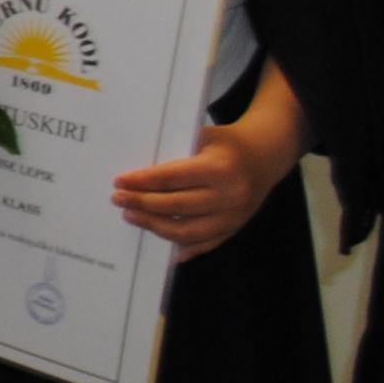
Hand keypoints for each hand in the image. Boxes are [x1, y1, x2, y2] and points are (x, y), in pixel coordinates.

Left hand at [114, 107, 301, 258]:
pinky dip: (180, 247)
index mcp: (219, 169)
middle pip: (175, 206)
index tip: (119, 182)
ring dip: (153, 226)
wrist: (266, 158)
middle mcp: (228, 197)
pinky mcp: (234, 230)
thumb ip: (176, 150)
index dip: (142, 182)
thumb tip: (137, 171)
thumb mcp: (204, 136)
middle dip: (142, 204)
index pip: (172, 178)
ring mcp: (232, 218)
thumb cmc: (228, 144)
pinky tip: (157, 243)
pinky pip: (203, 245)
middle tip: (117, 200)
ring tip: (131, 216)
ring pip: (186, 231)